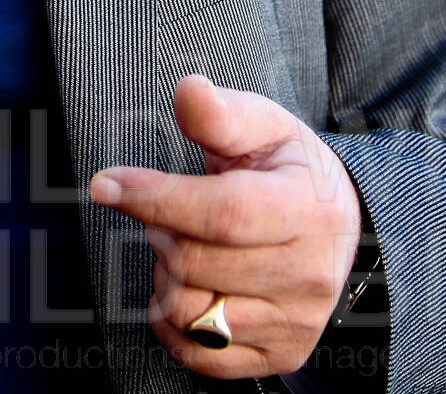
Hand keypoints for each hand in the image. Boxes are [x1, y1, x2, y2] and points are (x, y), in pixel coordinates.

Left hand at [89, 74, 362, 380]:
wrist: (339, 225)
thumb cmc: (288, 169)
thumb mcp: (265, 126)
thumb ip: (222, 113)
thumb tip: (189, 90)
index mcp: (308, 209)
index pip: (221, 213)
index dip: (155, 198)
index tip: (106, 183)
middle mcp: (310, 273)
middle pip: (194, 263)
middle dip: (160, 230)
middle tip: (169, 212)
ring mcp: (297, 321)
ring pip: (190, 312)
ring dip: (165, 277)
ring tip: (184, 247)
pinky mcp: (281, 355)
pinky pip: (198, 355)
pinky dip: (173, 323)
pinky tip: (186, 288)